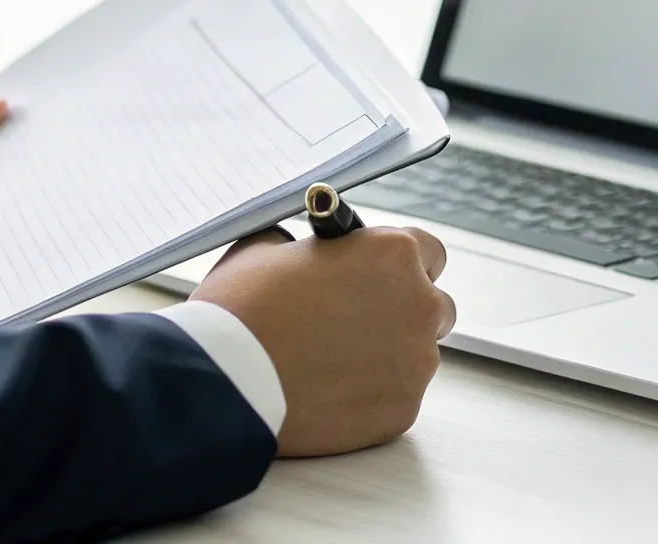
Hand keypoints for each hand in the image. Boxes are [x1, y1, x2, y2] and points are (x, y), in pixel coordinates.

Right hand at [191, 226, 454, 457]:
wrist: (223, 382)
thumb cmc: (241, 309)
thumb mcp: (267, 249)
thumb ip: (305, 246)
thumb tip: (306, 253)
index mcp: (393, 253)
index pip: (429, 252)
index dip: (401, 265)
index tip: (381, 275)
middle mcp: (418, 304)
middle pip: (433, 306)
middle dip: (403, 311)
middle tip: (358, 321)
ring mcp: (415, 362)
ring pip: (417, 355)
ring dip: (388, 355)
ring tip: (334, 363)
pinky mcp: (402, 410)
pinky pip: (396, 397)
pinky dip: (370, 395)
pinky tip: (329, 393)